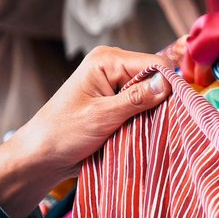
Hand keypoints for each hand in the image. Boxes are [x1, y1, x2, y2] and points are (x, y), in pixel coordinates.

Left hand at [0, 46, 171, 217]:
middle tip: (161, 125)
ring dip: (153, 113)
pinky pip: (143, 106)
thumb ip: (135, 99)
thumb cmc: (62, 133)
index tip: (177, 110)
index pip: (155, 63)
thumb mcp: (101, 117)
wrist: (41, 157)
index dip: (169, 84)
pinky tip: (143, 132)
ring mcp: (115, 85)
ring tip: (149, 131)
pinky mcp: (117, 102)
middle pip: (156, 77)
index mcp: (106, 60)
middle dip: (161, 100)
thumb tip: (168, 84)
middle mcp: (113, 67)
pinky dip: (146, 120)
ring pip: (152, 94)